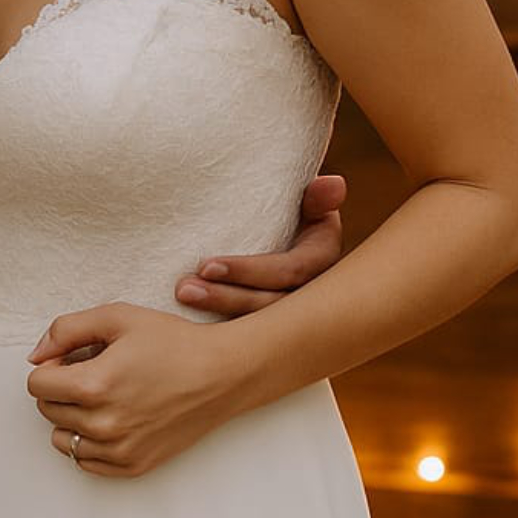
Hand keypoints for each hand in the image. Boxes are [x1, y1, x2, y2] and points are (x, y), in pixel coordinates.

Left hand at [24, 304, 246, 477]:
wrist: (222, 374)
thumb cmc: (173, 342)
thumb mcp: (117, 317)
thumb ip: (66, 330)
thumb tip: (35, 355)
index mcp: (94, 386)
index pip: (37, 385)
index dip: (50, 365)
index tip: (72, 358)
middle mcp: (103, 424)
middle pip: (48, 411)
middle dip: (60, 388)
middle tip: (92, 371)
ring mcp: (119, 450)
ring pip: (62, 439)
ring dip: (71, 417)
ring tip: (102, 396)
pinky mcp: (134, 465)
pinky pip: (86, 462)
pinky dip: (89, 442)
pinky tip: (111, 418)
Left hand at [175, 174, 346, 315]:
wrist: (286, 222)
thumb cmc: (295, 206)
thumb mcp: (310, 199)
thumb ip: (318, 196)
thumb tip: (334, 184)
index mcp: (322, 258)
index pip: (288, 272)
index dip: (248, 271)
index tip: (206, 266)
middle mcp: (311, 290)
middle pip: (270, 304)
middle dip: (227, 299)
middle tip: (184, 289)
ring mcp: (291, 310)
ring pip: (259, 324)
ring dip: (218, 311)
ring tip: (184, 296)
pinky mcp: (270, 322)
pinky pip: (247, 333)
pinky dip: (219, 330)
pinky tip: (188, 325)